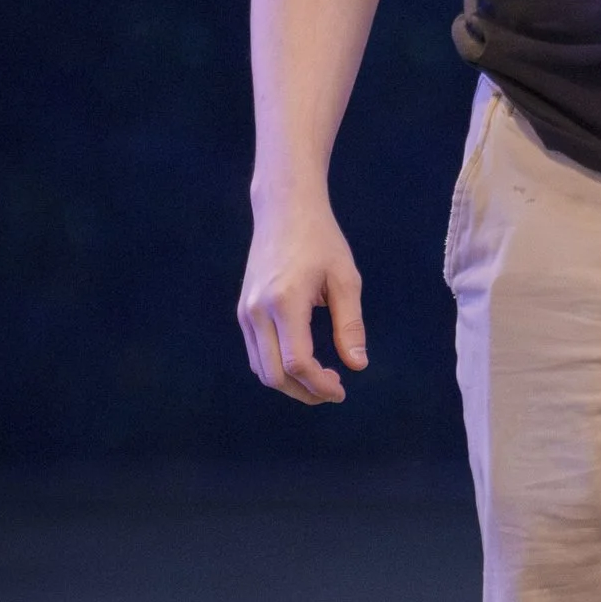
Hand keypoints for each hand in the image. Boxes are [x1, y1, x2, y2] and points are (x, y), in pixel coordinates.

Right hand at [238, 201, 367, 403]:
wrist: (284, 209)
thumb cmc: (321, 240)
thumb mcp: (345, 279)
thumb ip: (351, 325)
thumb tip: (357, 365)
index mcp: (285, 302)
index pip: (298, 362)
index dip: (320, 385)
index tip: (342, 390)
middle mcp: (258, 310)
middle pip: (274, 375)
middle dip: (304, 392)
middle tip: (333, 390)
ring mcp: (245, 311)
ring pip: (261, 368)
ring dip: (290, 384)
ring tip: (321, 379)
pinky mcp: (243, 310)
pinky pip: (256, 353)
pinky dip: (277, 368)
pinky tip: (303, 363)